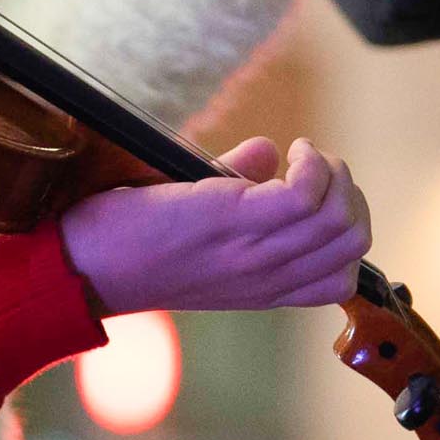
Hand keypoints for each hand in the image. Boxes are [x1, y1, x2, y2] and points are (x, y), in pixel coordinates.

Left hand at [59, 137, 369, 314]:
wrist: (86, 264)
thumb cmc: (136, 243)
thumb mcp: (205, 234)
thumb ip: (241, 192)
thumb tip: (268, 151)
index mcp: (265, 288)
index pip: (342, 280)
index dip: (346, 228)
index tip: (317, 194)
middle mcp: (268, 277)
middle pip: (353, 243)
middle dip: (349, 192)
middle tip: (314, 168)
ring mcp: (255, 251)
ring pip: (340, 219)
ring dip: (334, 173)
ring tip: (304, 156)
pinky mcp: (233, 219)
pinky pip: (305, 195)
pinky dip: (312, 164)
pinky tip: (291, 150)